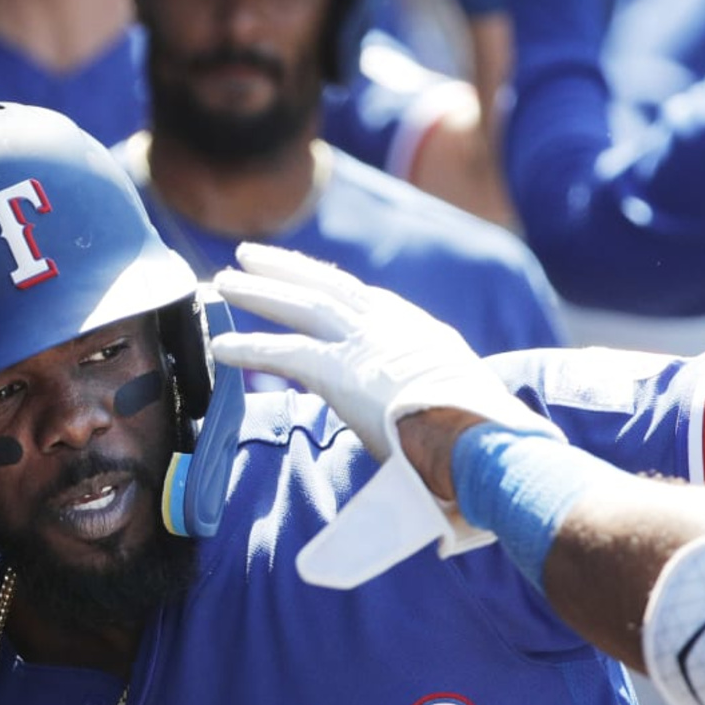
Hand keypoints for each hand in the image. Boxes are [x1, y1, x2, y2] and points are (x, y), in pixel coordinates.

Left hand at [212, 242, 557, 587]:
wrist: (482, 439)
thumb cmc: (484, 440)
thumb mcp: (466, 412)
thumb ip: (444, 414)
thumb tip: (447, 447)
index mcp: (424, 336)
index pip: (371, 302)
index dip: (335, 290)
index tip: (311, 279)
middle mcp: (392, 328)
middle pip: (330, 287)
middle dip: (288, 270)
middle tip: (250, 257)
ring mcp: (366, 345)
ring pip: (300, 306)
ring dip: (258, 294)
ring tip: (220, 284)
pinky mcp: (339, 371)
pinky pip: (284, 354)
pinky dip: (250, 349)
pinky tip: (220, 347)